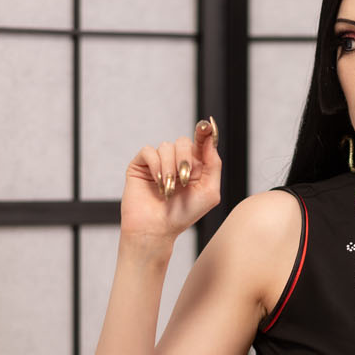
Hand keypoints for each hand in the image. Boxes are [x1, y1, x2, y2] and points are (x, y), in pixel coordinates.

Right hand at [120, 120, 220, 241]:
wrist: (157, 229)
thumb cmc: (184, 214)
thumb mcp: (210, 191)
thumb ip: (213, 164)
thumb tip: (210, 139)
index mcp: (195, 166)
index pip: (200, 142)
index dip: (204, 132)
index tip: (207, 125)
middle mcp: (176, 161)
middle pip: (183, 141)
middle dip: (185, 159)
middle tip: (184, 180)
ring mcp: (158, 162)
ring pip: (166, 146)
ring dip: (170, 169)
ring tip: (168, 189)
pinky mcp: (140, 165)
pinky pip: (149, 151)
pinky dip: (156, 166)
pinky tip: (158, 182)